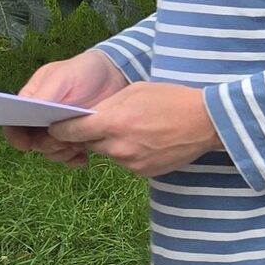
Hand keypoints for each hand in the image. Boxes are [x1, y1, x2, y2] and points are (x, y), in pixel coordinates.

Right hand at [9, 50, 128, 165]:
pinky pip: (70, 158)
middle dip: (46, 145)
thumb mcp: (62, 76)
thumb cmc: (83, 71)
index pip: (14, 123)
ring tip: (78, 144)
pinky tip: (83, 157)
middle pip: (33, 142)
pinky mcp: (78, 139)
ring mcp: (61, 131)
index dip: (16, 136)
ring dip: (61, 153)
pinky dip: (74, 160)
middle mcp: (42, 120)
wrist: (114, 75)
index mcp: (32, 102)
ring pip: (51, 152)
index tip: (26, 145)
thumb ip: (44, 94)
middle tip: (64, 140)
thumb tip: (25, 111)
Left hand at [65, 82, 222, 178]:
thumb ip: (107, 106)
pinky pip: (127, 162)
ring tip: (137, 129)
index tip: (59, 126)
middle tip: (109, 123)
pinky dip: (131, 153)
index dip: (60, 129)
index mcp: (110, 122)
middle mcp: (115, 146)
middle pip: (88, 143)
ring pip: (108, 153)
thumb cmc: (171, 99)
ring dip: (113, 143)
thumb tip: (91, 117)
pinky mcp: (143, 173)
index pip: (68, 132)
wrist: (206, 122)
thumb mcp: (134, 91)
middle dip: (91, 135)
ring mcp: (129, 163)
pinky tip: (149, 141)